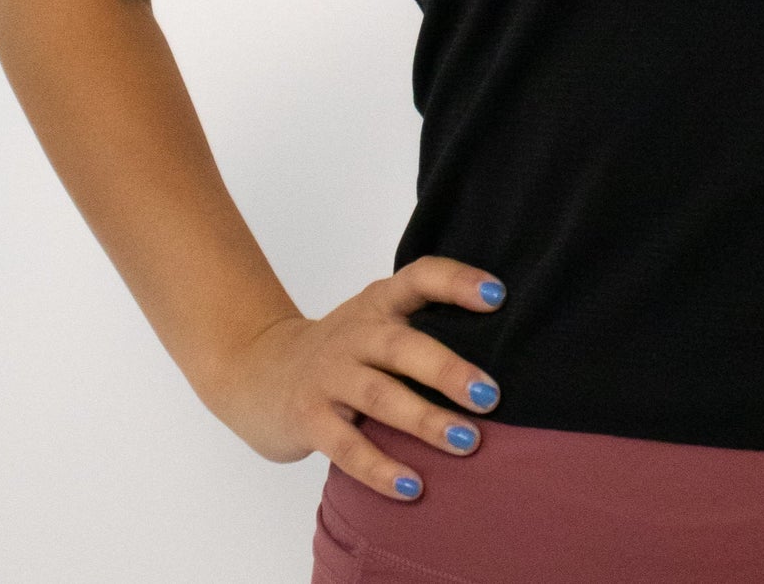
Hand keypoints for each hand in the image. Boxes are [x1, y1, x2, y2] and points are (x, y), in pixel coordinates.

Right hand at [209, 256, 505, 499]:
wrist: (258, 371)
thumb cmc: (343, 351)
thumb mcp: (376, 323)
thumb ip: (422, 327)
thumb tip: (504, 351)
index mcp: (378, 303)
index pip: (419, 277)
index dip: (457, 282)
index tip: (498, 295)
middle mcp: (354, 333)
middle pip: (404, 346)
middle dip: (449, 370)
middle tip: (491, 395)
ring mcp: (329, 375)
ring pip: (381, 396)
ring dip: (426, 420)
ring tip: (467, 441)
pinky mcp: (309, 418)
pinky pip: (347, 447)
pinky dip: (381, 470)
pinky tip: (413, 487)